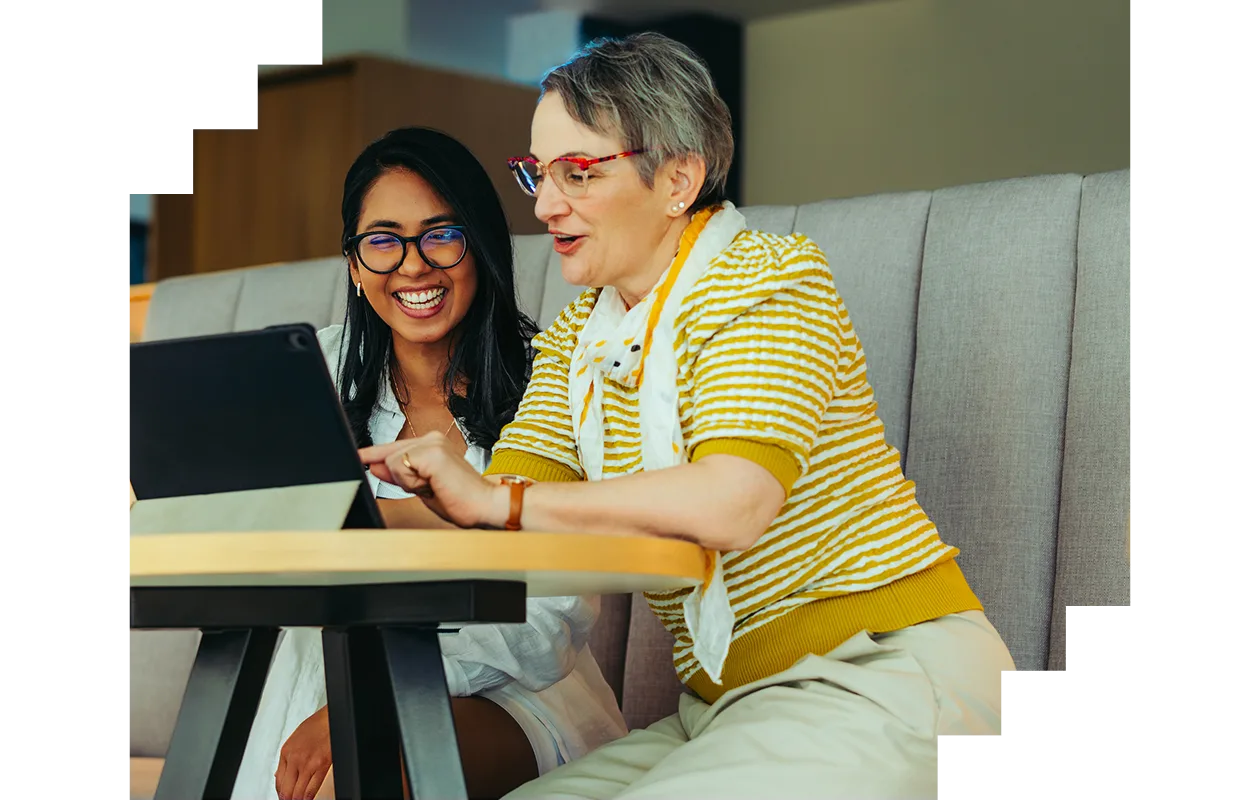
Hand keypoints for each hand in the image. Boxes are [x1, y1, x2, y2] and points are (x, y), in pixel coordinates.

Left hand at [275, 705, 331, 800]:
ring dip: (298, 799)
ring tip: (299, 800)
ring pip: (298, 793)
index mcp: (286, 752)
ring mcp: (307, 764)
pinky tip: (308, 799)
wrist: (331, 718)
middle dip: (288, 799)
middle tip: (291, 800)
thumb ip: (287, 758)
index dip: (281, 793)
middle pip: (287, 790)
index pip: (279, 781)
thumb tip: (280, 774)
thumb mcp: (295, 739)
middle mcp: (294, 759)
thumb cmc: (316, 725)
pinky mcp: (321, 766)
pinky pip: (312, 789)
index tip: (284, 796)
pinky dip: (308, 797)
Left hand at [359, 432, 501, 527]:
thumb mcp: (422, 487)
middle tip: (430, 488)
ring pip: (393, 462)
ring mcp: (432, 443)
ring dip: (408, 483)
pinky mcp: (431, 452)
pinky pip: (400, 468)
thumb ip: (400, 475)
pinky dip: (411, 483)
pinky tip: (432, 486)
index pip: (395, 447)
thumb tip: (376, 466)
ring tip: (434, 487)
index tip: (359, 456)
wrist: (485, 506)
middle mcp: (432, 438)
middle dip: (401, 478)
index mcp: (432, 443)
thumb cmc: (461, 500)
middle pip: (389, 455)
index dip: (375, 454)